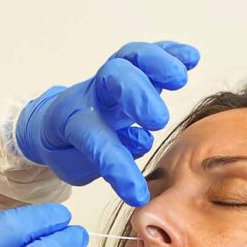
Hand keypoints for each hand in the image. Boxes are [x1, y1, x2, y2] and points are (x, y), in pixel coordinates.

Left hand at [16, 41, 199, 206]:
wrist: (55, 122)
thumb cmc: (70, 148)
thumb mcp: (74, 166)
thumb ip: (101, 165)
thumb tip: (141, 168)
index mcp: (71, 121)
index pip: (94, 140)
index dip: (117, 167)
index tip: (137, 193)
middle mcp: (92, 95)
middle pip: (112, 80)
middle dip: (137, 95)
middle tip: (158, 121)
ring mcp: (112, 80)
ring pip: (131, 58)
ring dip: (157, 64)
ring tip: (180, 79)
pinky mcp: (130, 71)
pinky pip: (147, 55)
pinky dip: (170, 53)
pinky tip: (191, 58)